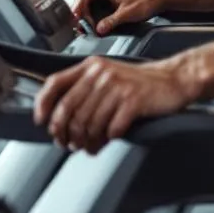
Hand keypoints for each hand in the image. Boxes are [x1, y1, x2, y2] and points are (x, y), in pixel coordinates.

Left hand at [34, 57, 196, 152]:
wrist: (172, 79)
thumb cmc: (138, 82)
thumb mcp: (108, 76)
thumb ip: (85, 88)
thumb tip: (59, 118)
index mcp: (91, 66)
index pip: (56, 83)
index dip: (43, 104)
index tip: (41, 121)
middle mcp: (101, 73)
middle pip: (69, 109)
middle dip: (64, 132)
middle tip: (67, 143)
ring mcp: (117, 86)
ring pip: (88, 123)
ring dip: (85, 141)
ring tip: (88, 147)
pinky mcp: (133, 101)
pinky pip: (111, 129)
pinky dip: (107, 139)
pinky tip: (108, 139)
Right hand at [69, 0, 159, 35]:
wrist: (156, 0)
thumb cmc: (144, 2)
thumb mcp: (127, 13)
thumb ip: (112, 21)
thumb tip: (98, 30)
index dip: (77, 5)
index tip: (75, 16)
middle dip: (78, 10)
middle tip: (78, 24)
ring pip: (86, 3)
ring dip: (83, 15)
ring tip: (84, 27)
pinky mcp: (107, 3)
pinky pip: (93, 8)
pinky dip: (89, 16)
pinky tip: (91, 26)